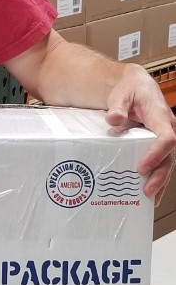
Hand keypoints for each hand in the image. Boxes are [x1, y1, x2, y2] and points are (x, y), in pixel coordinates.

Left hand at [105, 64, 175, 201]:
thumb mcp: (121, 94)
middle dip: (160, 175)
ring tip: (149, 199)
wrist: (135, 85)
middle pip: (169, 156)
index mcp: (160, 116)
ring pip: (167, 162)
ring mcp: (164, 138)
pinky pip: (162, 163)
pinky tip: (150, 196)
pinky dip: (158, 179)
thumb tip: (114, 119)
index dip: (157, 153)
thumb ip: (118, 107)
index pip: (166, 138)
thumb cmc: (129, 89)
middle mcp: (167, 128)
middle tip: (146, 191)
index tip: (142, 166)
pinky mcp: (158, 145)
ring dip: (160, 181)